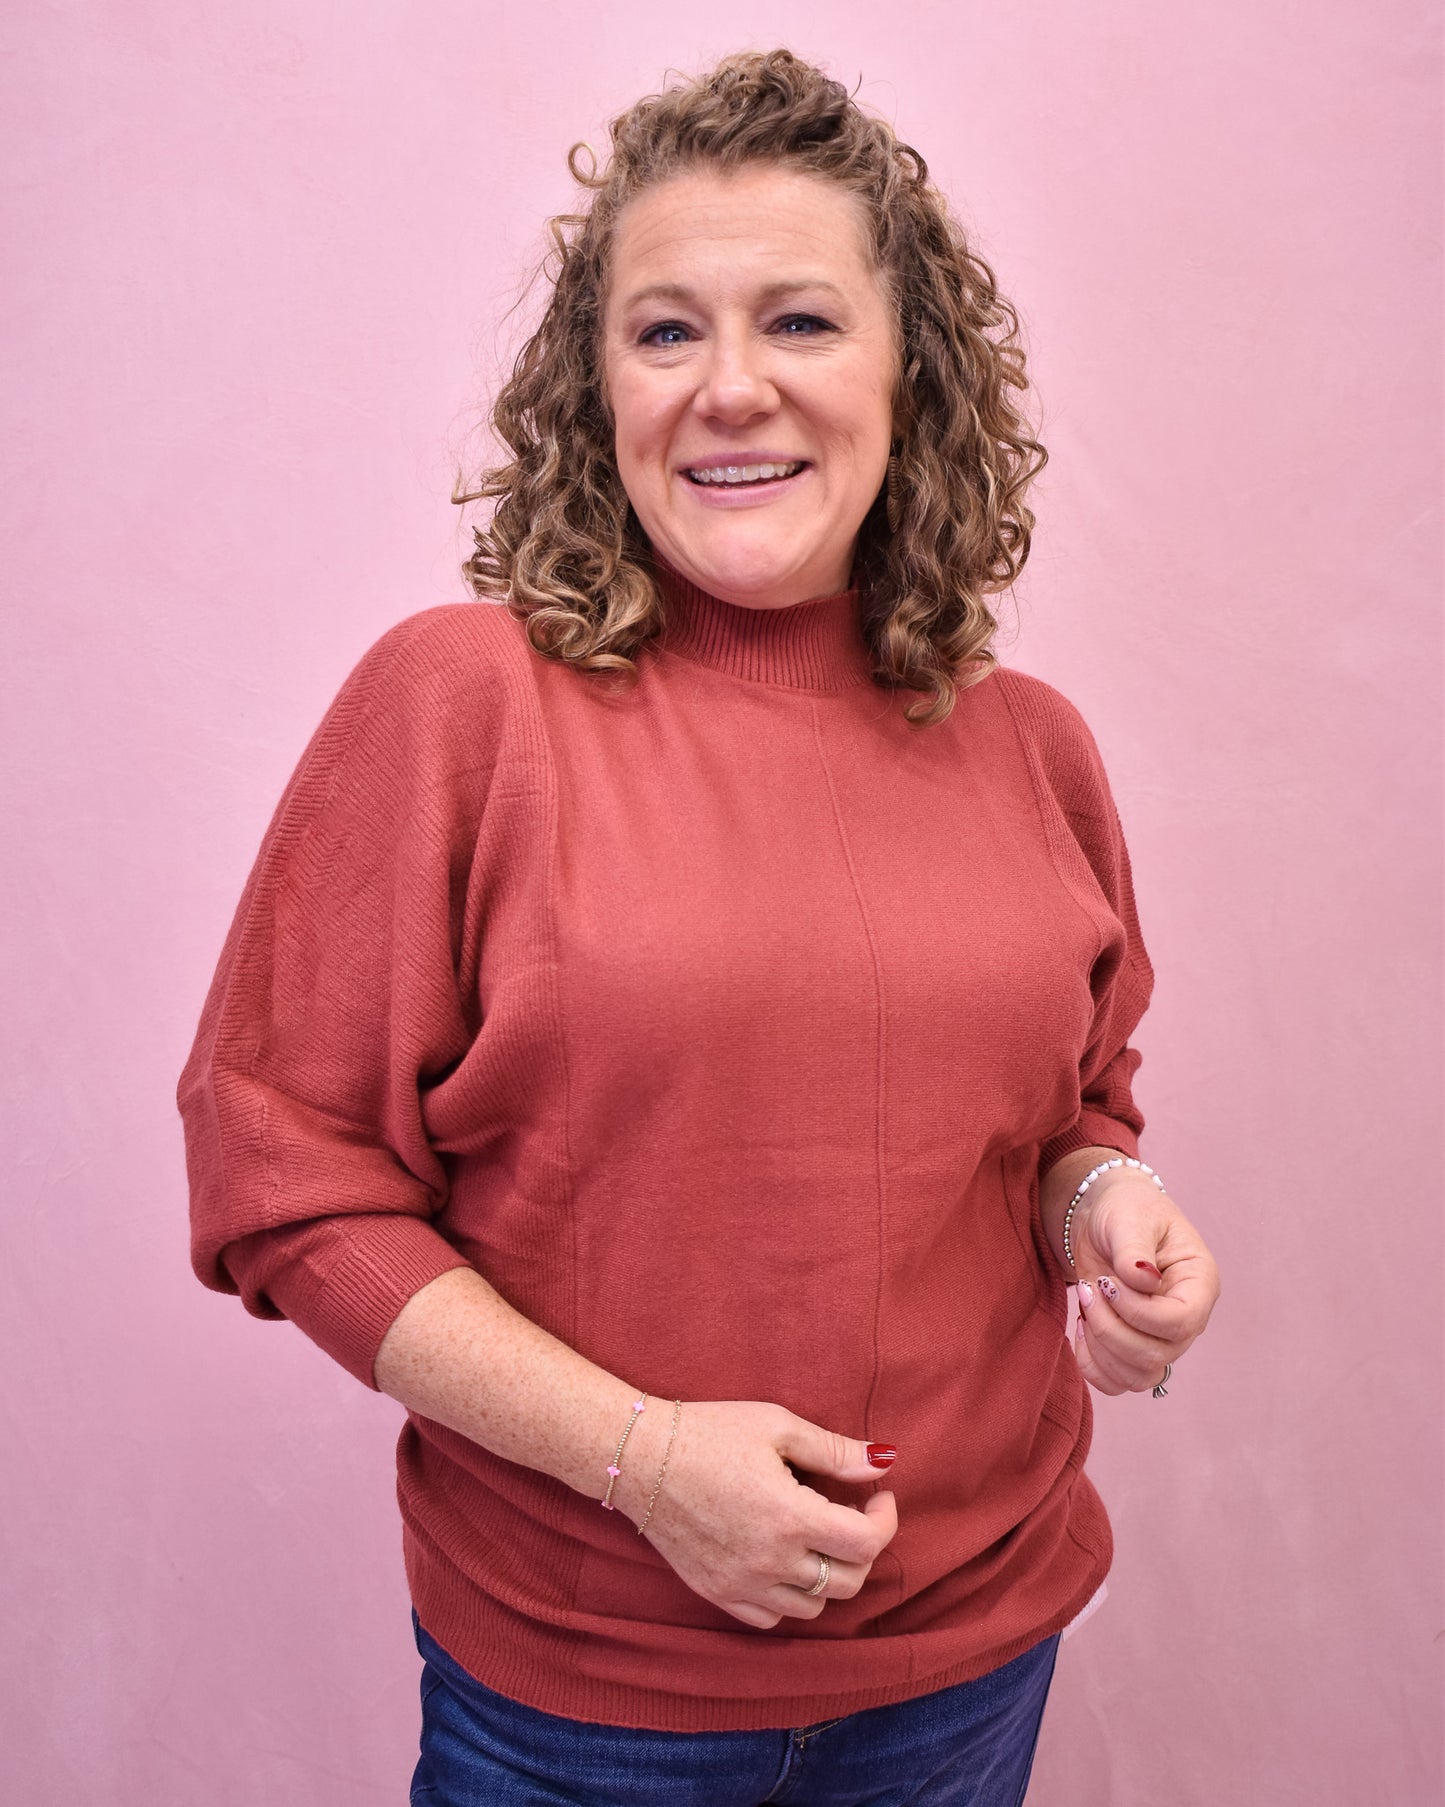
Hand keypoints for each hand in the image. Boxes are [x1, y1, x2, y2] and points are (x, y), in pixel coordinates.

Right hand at [619, 1401, 898, 1629]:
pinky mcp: (718, 1593)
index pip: (866, 1543)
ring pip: (814, 1606)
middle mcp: (771, 1561)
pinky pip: (772, 1616)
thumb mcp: (776, 1426)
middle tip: (852, 1513)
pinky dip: (790, 1596)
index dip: (885, 1519)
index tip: (877, 1494)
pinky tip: (783, 1560)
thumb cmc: (709, 1432)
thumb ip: (834, 1450)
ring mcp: (743, 1584)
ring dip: (829, 1573)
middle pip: (848, 1580)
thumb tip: (883, 1462)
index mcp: (790, 1516)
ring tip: (817, 1535)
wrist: (641, 1458)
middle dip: (863, 1547)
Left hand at [1069, 1171, 1218, 1396]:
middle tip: (1088, 1289)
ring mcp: (1161, 1339)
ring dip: (1099, 1347)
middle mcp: (1186, 1318)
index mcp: (1198, 1282)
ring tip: (1086, 1304)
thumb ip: (1134, 1247)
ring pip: (1137, 1376)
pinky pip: (1117, 1382)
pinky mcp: (1134, 1350)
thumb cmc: (1124, 1209)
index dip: (1138, 1312)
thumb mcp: (1128, 1216)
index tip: (1106, 1282)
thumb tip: (1145, 1281)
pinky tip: (1080, 1329)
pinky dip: (1092, 1365)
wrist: (1101, 1217)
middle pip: (1155, 1355)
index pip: (1180, 1322)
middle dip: (1109, 1327)